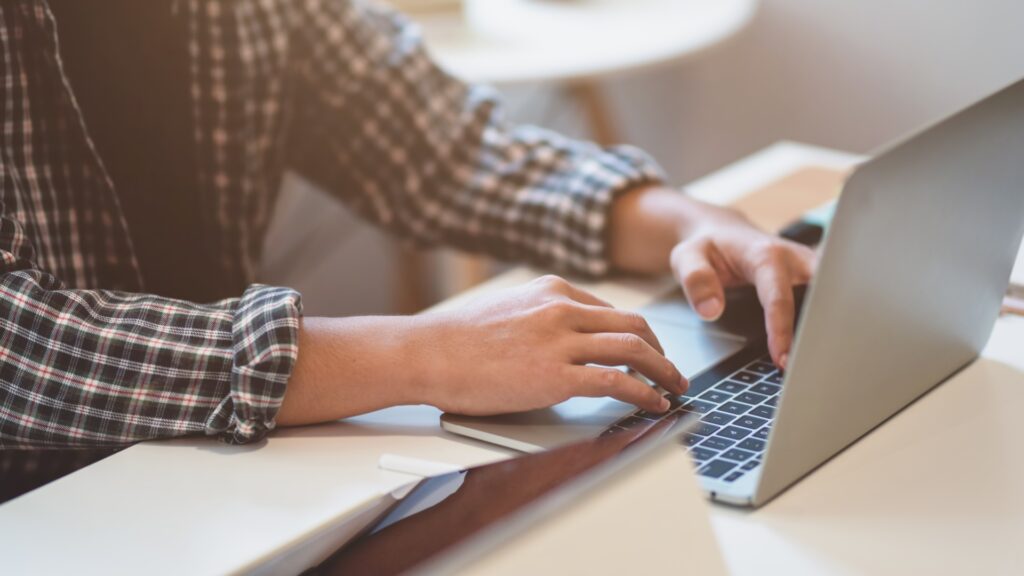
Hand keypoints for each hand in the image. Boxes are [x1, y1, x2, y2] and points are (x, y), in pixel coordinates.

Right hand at [411, 275, 687, 414]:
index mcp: (552, 291)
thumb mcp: (507, 310)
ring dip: (662, 370)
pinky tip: (653, 402)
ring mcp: (562, 341)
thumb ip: (541, 319)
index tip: (646, 350)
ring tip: (673, 387)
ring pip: (634, 348)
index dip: (637, 332)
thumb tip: (563, 344)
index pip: (610, 310)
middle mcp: (562, 309)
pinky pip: (617, 382)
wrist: (428, 353)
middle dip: (660, 349)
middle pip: (634, 323)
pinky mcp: (557, 376)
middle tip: (670, 369)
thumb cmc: (456, 340)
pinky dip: (644, 392)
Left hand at [610, 186, 816, 368]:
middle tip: (815, 364)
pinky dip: (829, 323)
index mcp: (766, 255)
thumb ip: (696, 280)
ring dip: (831, 327)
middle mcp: (796, 259)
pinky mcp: (816, 278)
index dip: (781, 330)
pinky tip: (822, 350)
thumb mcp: (687, 256)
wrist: (722, 232)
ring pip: (835, 297)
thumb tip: (711, 311)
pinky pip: (830, 301)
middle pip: (823, 294)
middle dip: (824, 326)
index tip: (781, 359)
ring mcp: (810, 268)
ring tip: (821, 363)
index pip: (778, 297)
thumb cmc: (707, 246)